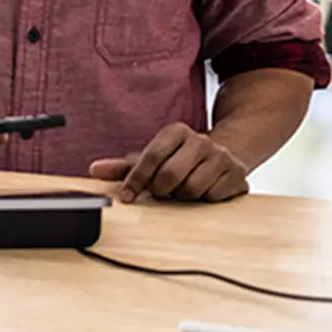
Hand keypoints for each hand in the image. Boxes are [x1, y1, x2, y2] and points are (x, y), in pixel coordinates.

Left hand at [89, 123, 250, 203]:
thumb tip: (93, 170)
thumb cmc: (179, 158)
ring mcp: (221, 157)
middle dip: (162, 190)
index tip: (126, 198)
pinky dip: (205, 200)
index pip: (150, 156)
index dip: (136, 179)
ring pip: (192, 190)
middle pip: (170, 176)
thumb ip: (123, 166)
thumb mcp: (152, 157)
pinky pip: (213, 198)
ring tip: (185, 188)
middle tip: (163, 191)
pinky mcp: (238, 176)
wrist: (226, 153)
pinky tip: (205, 190)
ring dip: (184, 197)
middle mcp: (200, 140)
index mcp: (176, 131)